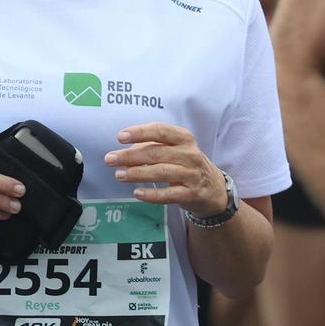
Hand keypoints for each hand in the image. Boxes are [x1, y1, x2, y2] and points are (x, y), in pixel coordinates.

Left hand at [104, 123, 226, 219]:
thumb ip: (153, 147)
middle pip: (156, 153)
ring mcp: (191, 175)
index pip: (161, 130)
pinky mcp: (191, 194)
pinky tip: (137, 193)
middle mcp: (189, 154)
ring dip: (137, 173)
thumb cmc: (187, 164)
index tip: (120, 136)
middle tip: (110, 159)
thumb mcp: (176, 150)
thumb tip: (127, 150)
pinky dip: (152, 194)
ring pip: (161, 172)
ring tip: (119, 175)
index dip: (140, 132)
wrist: (214, 189)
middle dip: (130, 156)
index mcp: (184, 138)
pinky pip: (169, 194)